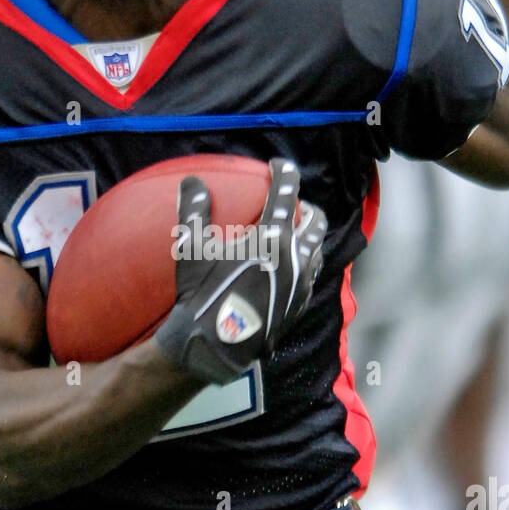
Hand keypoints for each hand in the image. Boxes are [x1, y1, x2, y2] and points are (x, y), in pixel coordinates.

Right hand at [154, 158, 326, 384]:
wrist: (218, 345)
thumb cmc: (203, 295)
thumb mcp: (191, 250)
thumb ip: (193, 211)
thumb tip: (191, 181)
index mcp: (271, 237)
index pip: (287, 192)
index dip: (285, 172)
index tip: (279, 165)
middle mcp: (295, 256)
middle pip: (315, 220)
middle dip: (307, 205)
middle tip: (293, 203)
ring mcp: (302, 281)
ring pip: (317, 248)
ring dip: (309, 234)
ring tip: (295, 233)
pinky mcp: (301, 302)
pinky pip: (311, 274)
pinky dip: (305, 262)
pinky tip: (291, 266)